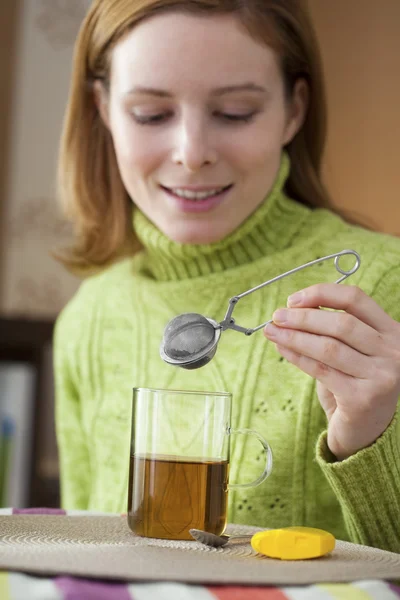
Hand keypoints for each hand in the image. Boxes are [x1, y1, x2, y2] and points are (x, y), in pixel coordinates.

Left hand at [263, 284, 399, 459]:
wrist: (365, 431)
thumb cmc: (354, 382)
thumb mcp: (352, 350)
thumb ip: (332, 329)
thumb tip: (292, 309)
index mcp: (392, 331)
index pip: (356, 299)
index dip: (322, 294)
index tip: (293, 299)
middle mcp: (394, 352)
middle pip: (342, 323)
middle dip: (303, 317)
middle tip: (277, 316)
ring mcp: (381, 376)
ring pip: (329, 347)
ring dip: (295, 336)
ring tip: (273, 332)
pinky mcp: (363, 399)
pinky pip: (321, 370)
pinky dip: (297, 357)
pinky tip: (282, 349)